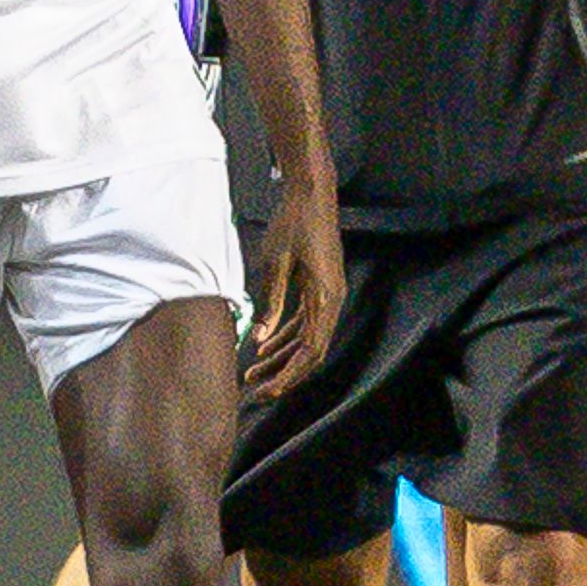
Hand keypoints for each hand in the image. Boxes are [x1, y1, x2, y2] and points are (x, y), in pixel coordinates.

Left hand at [243, 189, 343, 401]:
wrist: (312, 195)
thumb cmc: (295, 223)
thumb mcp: (275, 264)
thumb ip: (270, 303)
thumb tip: (261, 340)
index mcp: (326, 298)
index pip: (311, 350)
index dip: (290, 375)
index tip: (268, 390)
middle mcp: (333, 301)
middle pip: (311, 351)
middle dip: (285, 373)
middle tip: (257, 389)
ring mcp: (328, 296)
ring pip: (307, 340)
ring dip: (283, 358)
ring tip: (254, 373)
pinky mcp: (320, 290)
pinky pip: (305, 323)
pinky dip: (286, 338)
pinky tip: (266, 349)